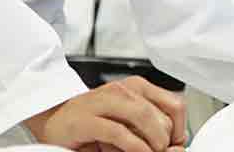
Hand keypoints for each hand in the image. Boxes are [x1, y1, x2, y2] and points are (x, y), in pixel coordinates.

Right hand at [24, 76, 186, 151]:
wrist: (53, 121)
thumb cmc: (92, 124)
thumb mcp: (128, 125)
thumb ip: (152, 131)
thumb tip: (177, 147)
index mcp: (137, 87)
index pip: (175, 104)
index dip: (180, 129)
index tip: (173, 143)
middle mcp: (122, 90)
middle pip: (161, 115)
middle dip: (165, 140)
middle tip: (158, 151)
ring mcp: (103, 102)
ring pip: (144, 117)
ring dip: (153, 142)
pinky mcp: (86, 120)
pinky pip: (119, 132)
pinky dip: (134, 147)